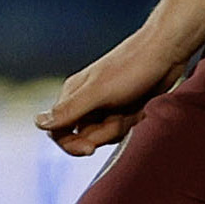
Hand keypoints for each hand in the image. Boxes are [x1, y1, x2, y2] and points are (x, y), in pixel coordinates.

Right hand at [38, 29, 204, 156]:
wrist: (166, 53)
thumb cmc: (131, 69)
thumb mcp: (98, 93)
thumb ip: (68, 110)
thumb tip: (38, 124)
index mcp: (72, 96)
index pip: (58, 130)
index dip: (69, 143)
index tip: (89, 150)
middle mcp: (85, 102)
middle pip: (83, 135)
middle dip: (102, 134)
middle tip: (119, 123)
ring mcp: (105, 107)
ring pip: (104, 134)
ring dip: (120, 129)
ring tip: (133, 110)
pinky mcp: (124, 109)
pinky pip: (121, 129)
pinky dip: (131, 125)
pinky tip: (141, 111)